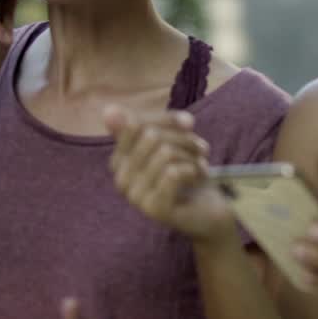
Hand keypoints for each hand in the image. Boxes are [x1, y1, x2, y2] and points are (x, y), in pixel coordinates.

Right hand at [105, 106, 234, 242]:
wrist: (209, 208)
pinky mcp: (153, 209)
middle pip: (151, 136)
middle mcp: (120, 179)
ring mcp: (135, 197)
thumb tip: (108, 109)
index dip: (168, 119)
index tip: (189, 124)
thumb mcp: (172, 140)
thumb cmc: (187, 170)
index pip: (136, 123)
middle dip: (183, 139)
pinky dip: (192, 170)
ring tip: (200, 165)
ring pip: (164, 153)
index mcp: (119, 160)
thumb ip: (148, 123)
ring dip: (191, 156)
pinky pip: (172, 173)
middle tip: (200, 149)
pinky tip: (196, 178)